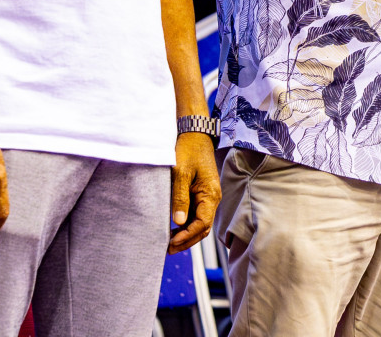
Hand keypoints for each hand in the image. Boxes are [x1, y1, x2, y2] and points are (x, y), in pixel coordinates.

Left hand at [167, 133, 220, 252]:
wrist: (194, 133)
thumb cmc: (188, 150)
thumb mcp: (181, 173)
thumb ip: (180, 197)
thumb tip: (179, 222)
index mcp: (211, 195)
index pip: (202, 224)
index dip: (188, 236)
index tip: (172, 242)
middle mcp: (212, 198)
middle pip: (202, 228)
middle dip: (187, 240)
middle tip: (168, 248)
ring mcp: (206, 196)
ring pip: (199, 222)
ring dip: (186, 234)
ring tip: (169, 242)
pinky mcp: (200, 193)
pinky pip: (195, 213)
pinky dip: (186, 223)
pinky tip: (173, 227)